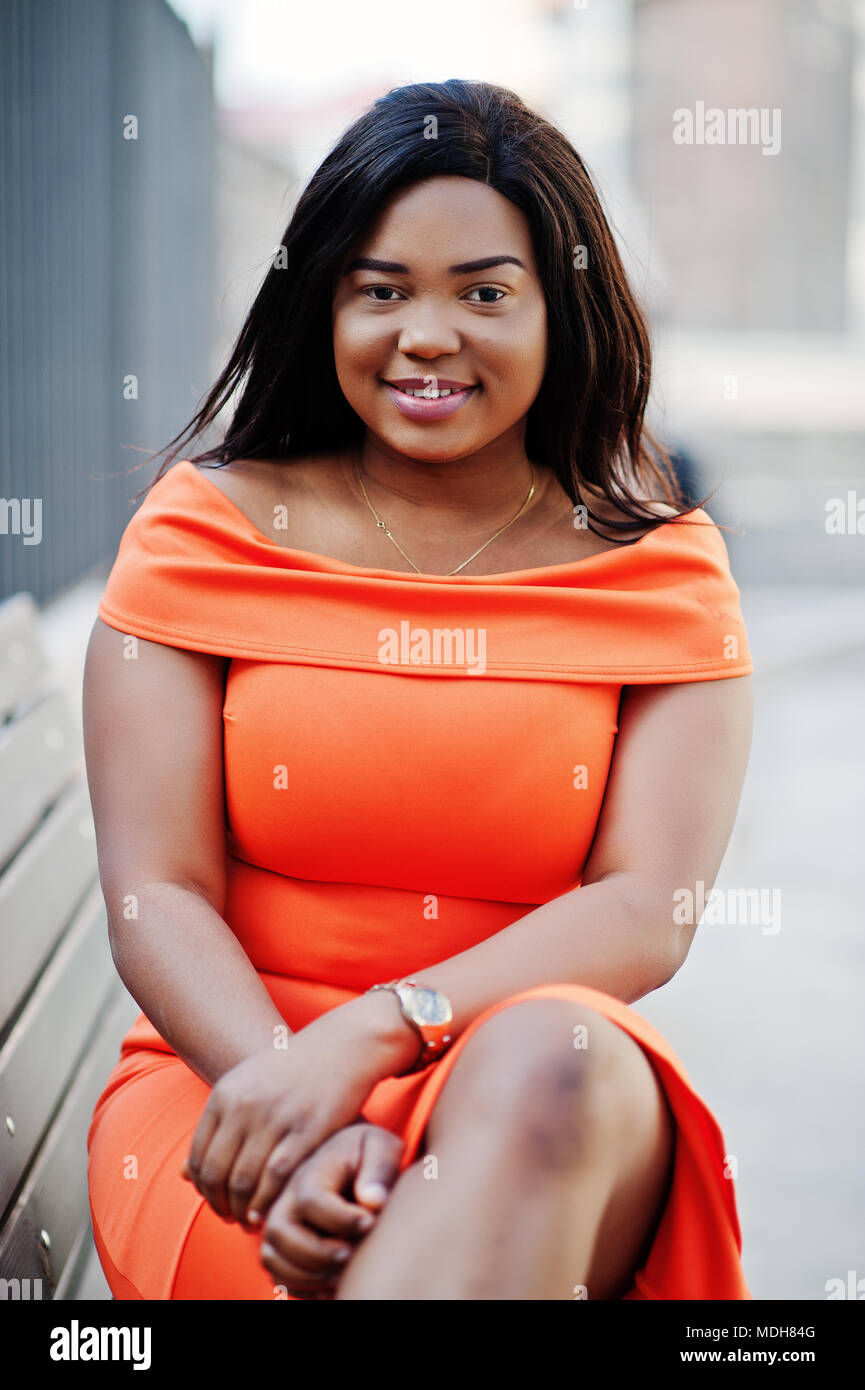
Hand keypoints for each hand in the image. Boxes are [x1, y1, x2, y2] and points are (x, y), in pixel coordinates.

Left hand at [181, 992, 417, 1225]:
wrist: (343, 1046)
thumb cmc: (295, 1070)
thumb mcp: (248, 1084)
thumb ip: (217, 1126)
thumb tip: (182, 1173)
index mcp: (225, 1094)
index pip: (198, 1156)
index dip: (203, 1189)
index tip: (215, 1202)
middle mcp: (244, 1106)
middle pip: (216, 1174)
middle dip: (219, 1205)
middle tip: (231, 1219)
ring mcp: (274, 1117)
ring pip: (243, 1181)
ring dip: (242, 1210)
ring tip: (249, 1221)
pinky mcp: (306, 1129)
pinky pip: (276, 1177)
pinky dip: (267, 1201)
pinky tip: (269, 1212)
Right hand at [260, 1121, 404, 1298]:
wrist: (352, 1162)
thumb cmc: (368, 1156)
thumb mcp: (380, 1148)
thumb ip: (380, 1168)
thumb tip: (373, 1201)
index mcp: (309, 1172)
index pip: (311, 1199)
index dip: (340, 1218)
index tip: (370, 1223)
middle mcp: (286, 1200)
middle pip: (280, 1232)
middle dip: (318, 1253)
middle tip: (352, 1254)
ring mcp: (279, 1227)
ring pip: (274, 1260)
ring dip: (310, 1275)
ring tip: (345, 1271)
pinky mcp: (282, 1250)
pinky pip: (280, 1278)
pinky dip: (304, 1289)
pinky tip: (335, 1283)